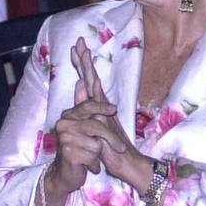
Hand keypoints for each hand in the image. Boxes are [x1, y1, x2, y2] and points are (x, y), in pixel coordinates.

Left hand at [71, 39, 150, 188]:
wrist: (129, 164)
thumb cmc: (112, 150)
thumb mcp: (93, 125)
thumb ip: (86, 106)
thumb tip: (80, 87)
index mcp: (98, 107)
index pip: (88, 82)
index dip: (82, 66)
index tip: (76, 49)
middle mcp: (102, 106)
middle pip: (91, 78)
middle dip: (84, 60)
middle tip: (78, 41)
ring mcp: (105, 112)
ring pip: (94, 85)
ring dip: (88, 69)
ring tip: (82, 51)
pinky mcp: (106, 121)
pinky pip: (99, 103)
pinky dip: (94, 91)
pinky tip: (90, 80)